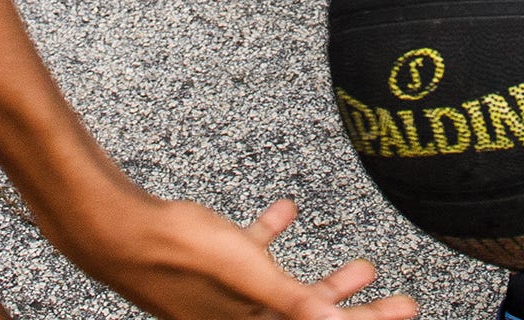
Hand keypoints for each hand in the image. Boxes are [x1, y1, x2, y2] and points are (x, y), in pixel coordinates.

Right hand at [77, 194, 415, 319]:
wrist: (120, 233)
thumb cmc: (180, 255)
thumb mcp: (250, 276)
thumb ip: (294, 302)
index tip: (403, 311)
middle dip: (355, 309)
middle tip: (394, 300)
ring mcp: (227, 298)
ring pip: (291, 296)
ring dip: (326, 282)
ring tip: (363, 267)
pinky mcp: (213, 270)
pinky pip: (256, 260)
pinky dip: (275, 241)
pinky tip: (286, 213)